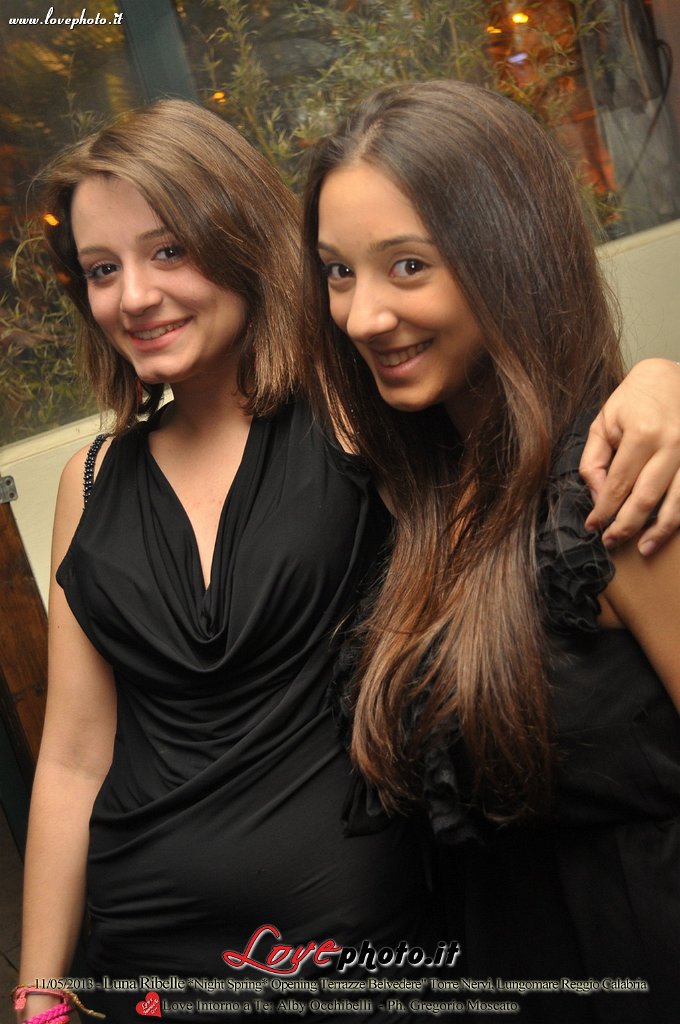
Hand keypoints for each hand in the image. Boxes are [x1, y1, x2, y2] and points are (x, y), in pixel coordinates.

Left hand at [580, 359, 679, 554]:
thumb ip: (595, 460)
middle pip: (646, 498)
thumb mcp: (605, 422)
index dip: (604, 510)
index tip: (593, 526)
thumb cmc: (635, 399)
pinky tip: (668, 529)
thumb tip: (597, 496)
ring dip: (659, 531)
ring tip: (643, 548)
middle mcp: (672, 445)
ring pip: (677, 502)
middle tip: (611, 542)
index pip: (619, 484)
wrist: (672, 376)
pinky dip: (679, 515)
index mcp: (642, 433)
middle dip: (626, 526)